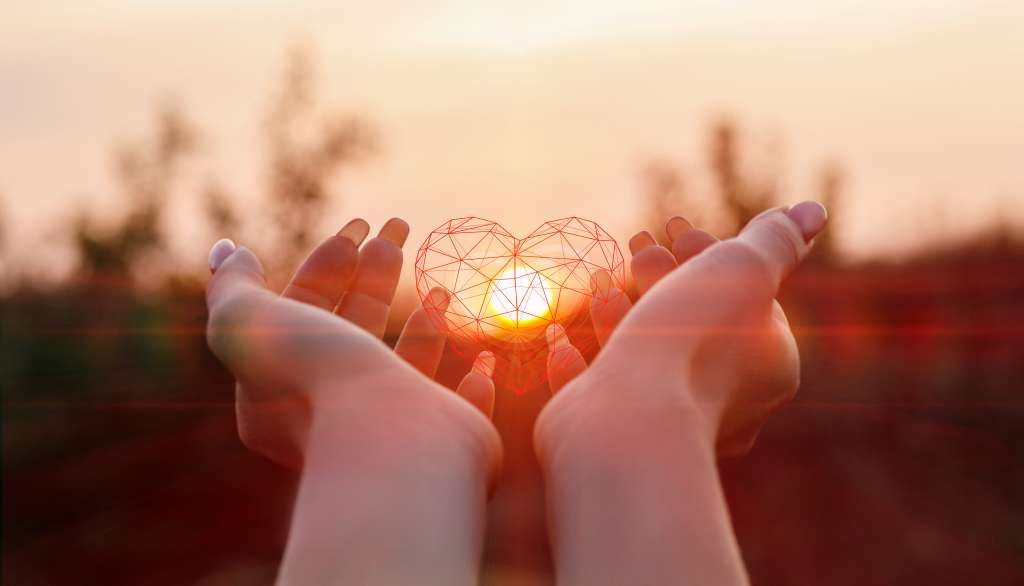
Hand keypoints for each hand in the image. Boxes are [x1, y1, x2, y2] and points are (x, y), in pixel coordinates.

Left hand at [205, 218, 498, 468]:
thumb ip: (234, 286)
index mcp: (285, 387)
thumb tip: (227, 250)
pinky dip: (473, 381)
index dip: (327, 265)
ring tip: (440, 287)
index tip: (358, 228)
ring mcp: (391, 428)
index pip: (304, 311)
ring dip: (424, 325)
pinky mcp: (442, 440)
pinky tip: (482, 358)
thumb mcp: (253, 324)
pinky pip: (460, 407)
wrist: (389, 444)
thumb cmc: (321, 382)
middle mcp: (335, 411)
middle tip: (400, 228)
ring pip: (407, 367)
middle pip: (355, 328)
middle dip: (375, 274)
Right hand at [541, 202, 826, 456]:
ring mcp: (671, 424)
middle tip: (635, 244)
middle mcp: (729, 403)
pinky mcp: (619, 439)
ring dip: (618, 315)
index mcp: (769, 368)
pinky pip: (599, 396)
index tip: (676, 227)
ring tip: (598, 280)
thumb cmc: (691, 342)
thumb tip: (814, 213)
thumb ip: (776, 240)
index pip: (745, 299)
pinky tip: (561, 341)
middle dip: (660, 278)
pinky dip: (581, 365)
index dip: (710, 256)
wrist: (629, 422)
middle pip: (694, 324)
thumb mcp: (743, 270)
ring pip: (645, 358)